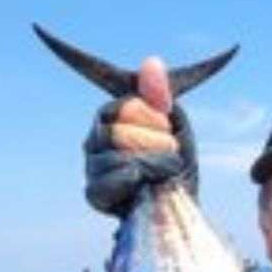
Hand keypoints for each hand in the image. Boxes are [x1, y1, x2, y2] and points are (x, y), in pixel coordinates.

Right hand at [84, 57, 199, 215]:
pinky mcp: (93, 192)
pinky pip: (114, 177)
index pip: (117, 98)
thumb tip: (151, 62)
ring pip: (117, 150)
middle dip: (156, 142)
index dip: (147, 112)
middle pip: (119, 125)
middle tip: (169, 154)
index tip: (166, 125)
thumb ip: (162, 97)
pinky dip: (138, 180)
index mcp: (112, 116)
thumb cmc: (176, 167)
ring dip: (153, 163)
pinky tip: (145, 184)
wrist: (180, 209)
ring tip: (163, 173)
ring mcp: (91, 165)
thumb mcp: (178, 128)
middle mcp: (95, 137)